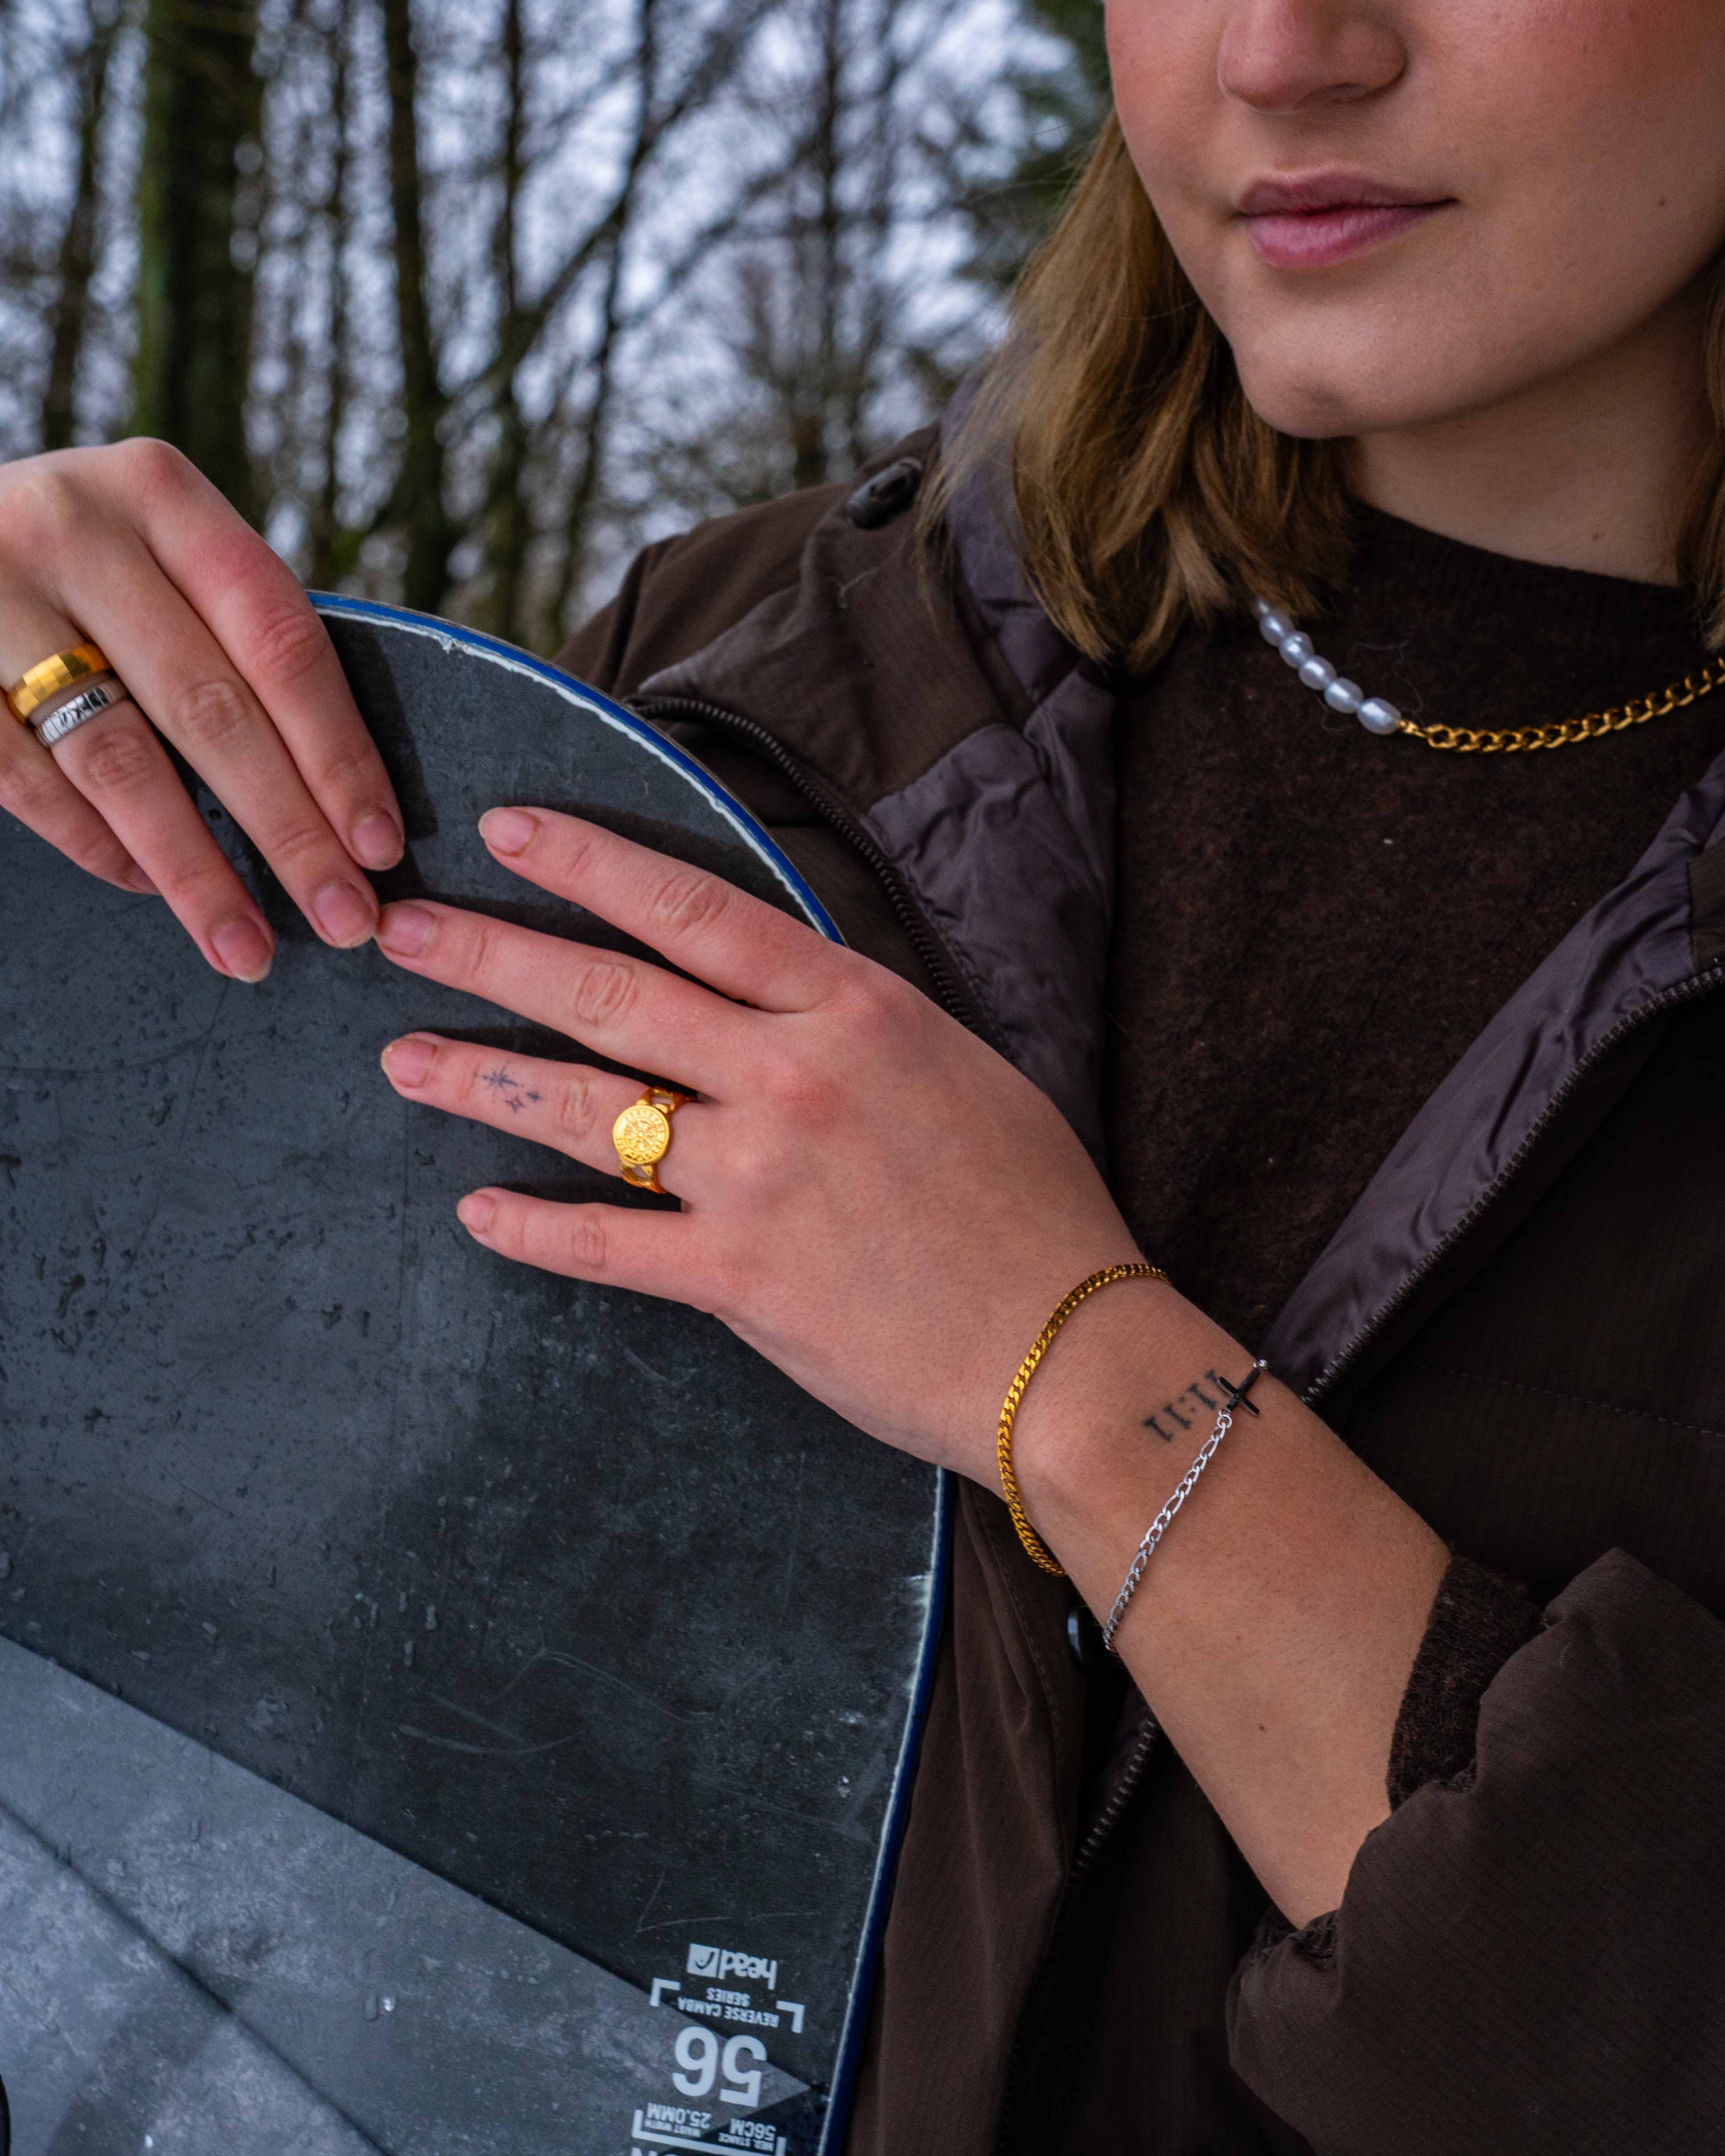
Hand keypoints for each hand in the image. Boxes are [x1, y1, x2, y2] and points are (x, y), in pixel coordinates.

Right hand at [0, 441, 403, 979]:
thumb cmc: (76, 567)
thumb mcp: (154, 558)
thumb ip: (230, 638)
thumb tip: (343, 799)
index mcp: (160, 494)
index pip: (281, 641)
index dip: (338, 753)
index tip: (382, 846)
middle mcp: (76, 528)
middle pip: (212, 708)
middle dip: (289, 832)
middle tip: (344, 920)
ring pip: (119, 761)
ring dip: (196, 871)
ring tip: (251, 949)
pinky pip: (32, 782)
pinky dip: (98, 847)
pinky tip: (150, 892)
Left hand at [374, 805, 1140, 1477]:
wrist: (1073, 1348)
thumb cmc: (1032, 1205)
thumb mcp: (955, 1067)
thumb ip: (850, 1025)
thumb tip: (768, 998)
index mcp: (853, 1010)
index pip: (695, 911)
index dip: (592, 863)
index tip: (510, 831)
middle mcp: (793, 1077)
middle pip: (613, 995)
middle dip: (494, 956)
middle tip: (402, 930)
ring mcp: (760, 1178)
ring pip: (590, 1111)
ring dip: (484, 1081)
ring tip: (404, 1059)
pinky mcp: (741, 1280)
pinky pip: (607, 1247)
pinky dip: (532, 1230)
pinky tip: (476, 1212)